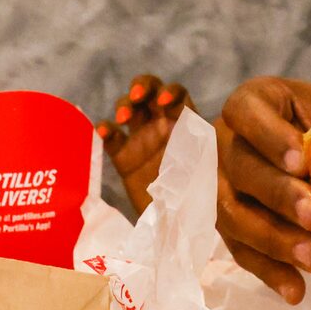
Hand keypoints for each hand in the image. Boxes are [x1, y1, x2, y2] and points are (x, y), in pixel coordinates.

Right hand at [97, 74, 189, 213]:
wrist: (180, 223)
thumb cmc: (199, 193)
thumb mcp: (207, 166)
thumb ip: (202, 147)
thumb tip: (201, 131)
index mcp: (185, 123)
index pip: (177, 93)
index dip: (170, 91)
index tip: (165, 102)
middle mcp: (162, 124)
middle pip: (149, 91)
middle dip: (141, 86)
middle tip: (136, 97)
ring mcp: (141, 138)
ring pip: (128, 108)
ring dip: (123, 105)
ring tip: (122, 119)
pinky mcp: (123, 156)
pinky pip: (111, 136)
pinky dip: (104, 129)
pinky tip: (103, 132)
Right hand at [215, 76, 310, 302]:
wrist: (293, 144)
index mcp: (251, 103)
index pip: (247, 113)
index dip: (269, 137)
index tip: (301, 160)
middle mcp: (224, 142)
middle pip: (241, 169)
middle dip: (278, 196)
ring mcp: (219, 186)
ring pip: (234, 216)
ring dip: (274, 241)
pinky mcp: (225, 224)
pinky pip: (240, 250)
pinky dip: (269, 273)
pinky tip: (295, 291)